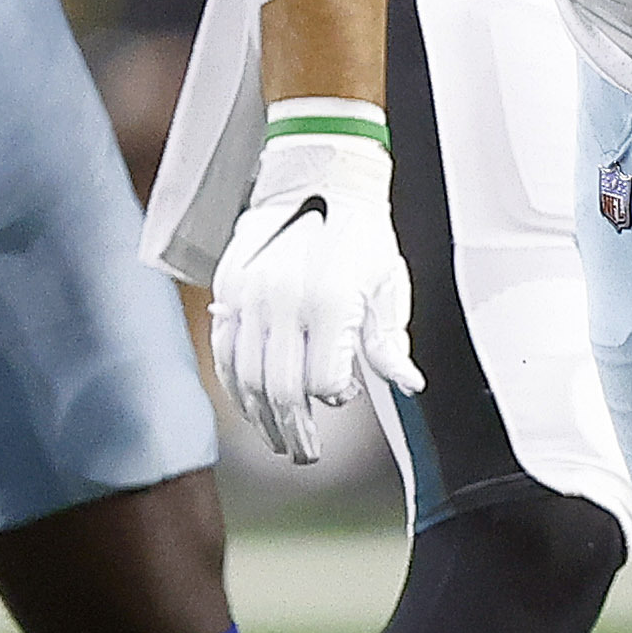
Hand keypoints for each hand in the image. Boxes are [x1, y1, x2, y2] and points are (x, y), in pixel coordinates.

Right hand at [210, 134, 420, 461]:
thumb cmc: (361, 235)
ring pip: (245, 378)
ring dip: (261, 417)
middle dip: (294, 432)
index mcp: (330, 302)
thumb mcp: (388, 282)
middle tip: (305, 454)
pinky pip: (223, 350)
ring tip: (278, 438)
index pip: (324, 383)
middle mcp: (284, 301)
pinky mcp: (228, 288)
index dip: (337, 399)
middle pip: (281, 390)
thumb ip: (390, 340)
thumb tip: (408, 384)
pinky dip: (234, 384)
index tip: (346, 395)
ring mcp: (250, 295)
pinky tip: (249, 404)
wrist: (318, 177)